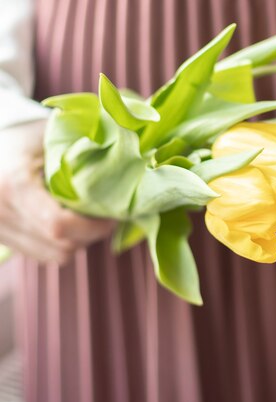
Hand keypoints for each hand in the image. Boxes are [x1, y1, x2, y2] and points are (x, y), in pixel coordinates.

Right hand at [0, 120, 114, 263]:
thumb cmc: (27, 136)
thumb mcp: (52, 137)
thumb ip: (82, 154)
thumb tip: (124, 167)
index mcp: (14, 185)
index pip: (59, 225)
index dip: (93, 226)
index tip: (113, 215)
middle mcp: (0, 212)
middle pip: (61, 245)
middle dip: (91, 234)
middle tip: (108, 214)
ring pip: (54, 254)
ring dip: (78, 240)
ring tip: (87, 216)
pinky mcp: (2, 239)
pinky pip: (43, 254)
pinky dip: (61, 243)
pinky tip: (68, 221)